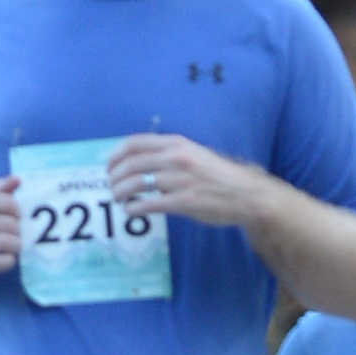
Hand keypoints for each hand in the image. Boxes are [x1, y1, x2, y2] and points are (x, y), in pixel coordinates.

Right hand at [0, 178, 22, 283]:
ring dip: (16, 246)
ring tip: (15, 247)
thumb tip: (17, 179)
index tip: (17, 217)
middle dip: (18, 231)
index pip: (5, 202)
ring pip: (4, 243)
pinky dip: (7, 262)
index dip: (17, 211)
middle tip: (17, 235)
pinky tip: (7, 260)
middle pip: (7, 224)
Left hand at [105, 133, 269, 228]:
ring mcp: (179, 180)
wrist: (246, 194)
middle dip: (114, 177)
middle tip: (110, 186)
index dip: (115, 155)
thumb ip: (170, 155)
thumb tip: (141, 163)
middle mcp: (176, 159)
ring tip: (117, 199)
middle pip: (130, 164)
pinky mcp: (184, 202)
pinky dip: (133, 208)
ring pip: (135, 184)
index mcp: (177, 144)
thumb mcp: (194, 154)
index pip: (134, 143)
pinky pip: (148, 204)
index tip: (109, 166)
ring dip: (120, 192)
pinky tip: (130, 211)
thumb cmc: (219, 176)